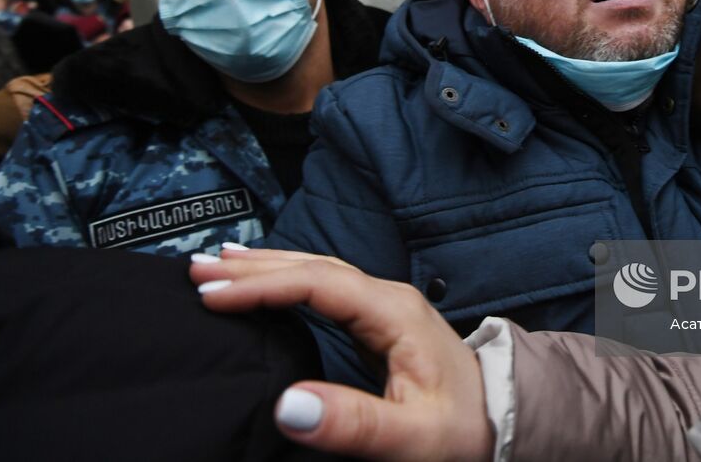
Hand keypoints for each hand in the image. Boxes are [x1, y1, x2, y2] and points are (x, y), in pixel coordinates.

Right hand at [191, 248, 493, 461]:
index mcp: (393, 312)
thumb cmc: (462, 430)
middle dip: (254, 267)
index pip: (316, 283)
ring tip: (216, 263)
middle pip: (312, 267)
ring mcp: (385, 305)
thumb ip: (352, 422)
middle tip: (195, 270)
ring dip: (267, 266)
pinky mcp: (379, 321)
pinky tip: (264, 283)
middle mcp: (388, 297)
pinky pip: (323, 288)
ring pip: (317, 271)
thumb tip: (288, 405)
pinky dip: (286, 280)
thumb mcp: (410, 437)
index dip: (261, 284)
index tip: (211, 294)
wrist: (505, 421)